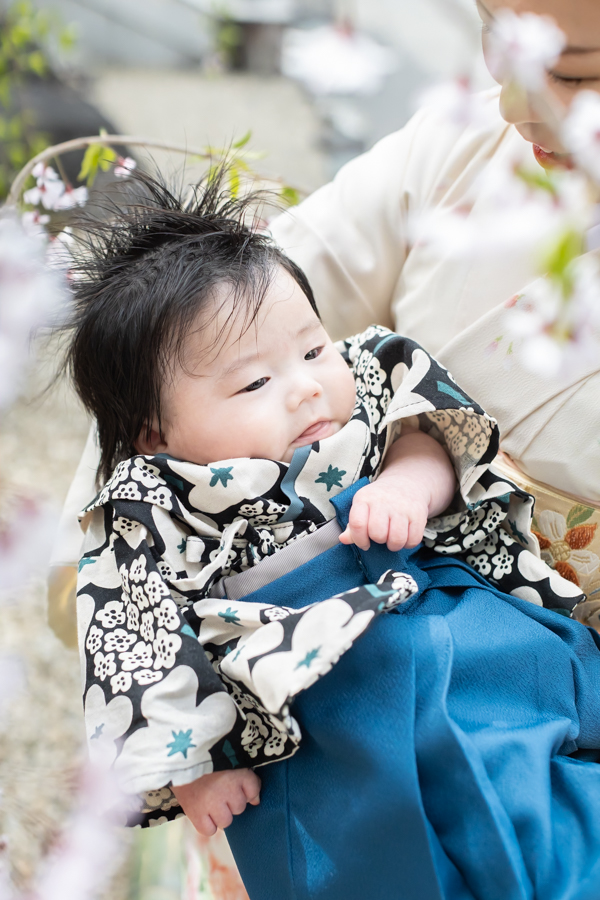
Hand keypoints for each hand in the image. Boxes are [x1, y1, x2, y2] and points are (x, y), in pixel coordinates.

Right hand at [171, 768, 260, 835]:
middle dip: (231, 800)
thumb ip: (246, 777)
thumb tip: (256, 800)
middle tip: (218, 788)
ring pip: (226, 821)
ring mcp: (211, 802)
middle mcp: (226, 788)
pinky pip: (209, 830)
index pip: (253, 790)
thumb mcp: (229, 759)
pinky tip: (202, 811)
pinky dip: (207, 824)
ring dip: (220, 813)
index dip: (247, 789)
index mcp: (237, 771)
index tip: (237, 783)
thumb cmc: (206, 759)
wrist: (176, 757)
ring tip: (209, 799)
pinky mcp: (195, 813)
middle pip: (239, 807)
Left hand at [339, 430, 455, 551]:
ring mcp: (402, 507)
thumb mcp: (362, 507)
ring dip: (394, 545)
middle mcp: (383, 501)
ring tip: (392, 538)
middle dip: (379, 540)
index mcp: (364, 498)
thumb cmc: (378, 501)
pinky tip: (405, 537)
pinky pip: (413, 540)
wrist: (406, 483)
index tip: (364, 543)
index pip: (357, 524)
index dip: (359, 540)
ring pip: (397, 540)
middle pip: (378, 534)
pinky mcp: (419, 514)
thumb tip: (343, 539)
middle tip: (381, 536)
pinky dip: (408, 544)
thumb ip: (352, 525)